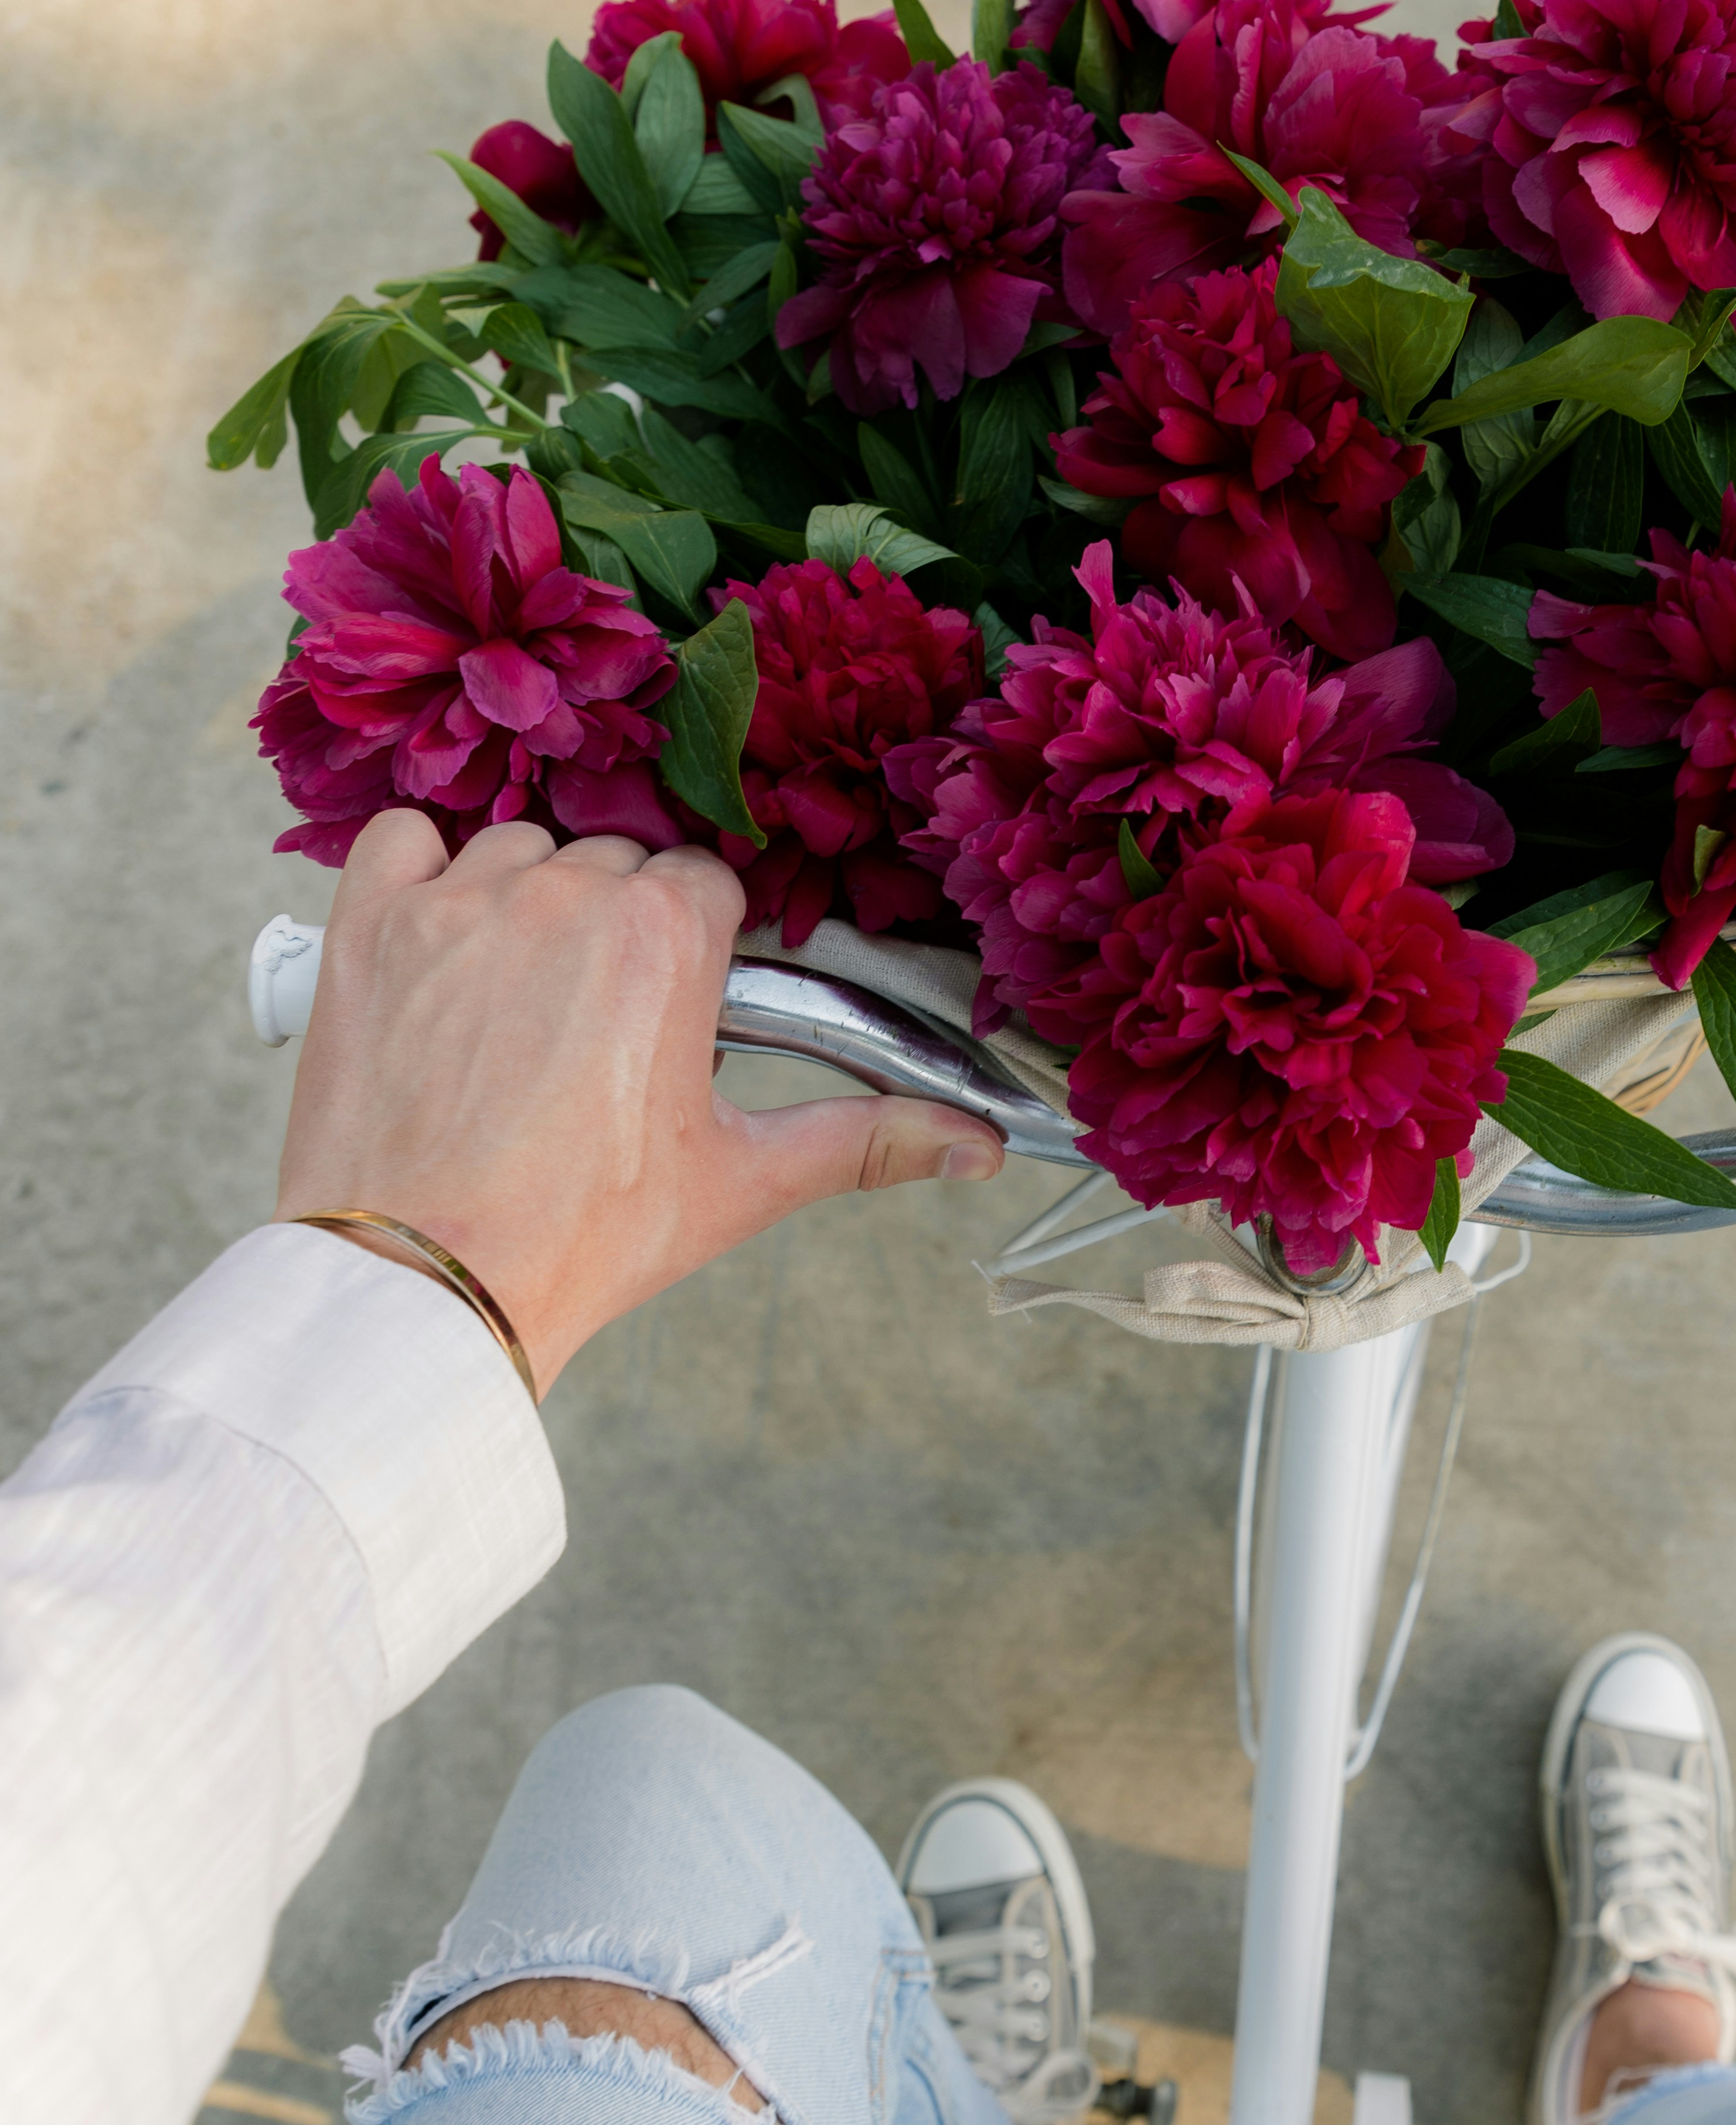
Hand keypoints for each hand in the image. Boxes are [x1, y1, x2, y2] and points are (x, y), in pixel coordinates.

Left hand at [275, 813, 1003, 1392]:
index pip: (704, 887)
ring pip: (518, 851)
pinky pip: (402, 840)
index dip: (694, 954)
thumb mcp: (738, 1184)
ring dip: (522, 905)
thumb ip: (865, 1140)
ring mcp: (459, 903)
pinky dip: (418, 875)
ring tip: (515, 1008)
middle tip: (593, 1035)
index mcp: (667, 938)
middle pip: (614, 865)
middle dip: (613, 933)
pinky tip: (437, 947)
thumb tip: (976, 1145)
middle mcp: (565, 895)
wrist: (425, 1284)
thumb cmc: (581, 1239)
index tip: (672, 1015)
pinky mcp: (369, 924)